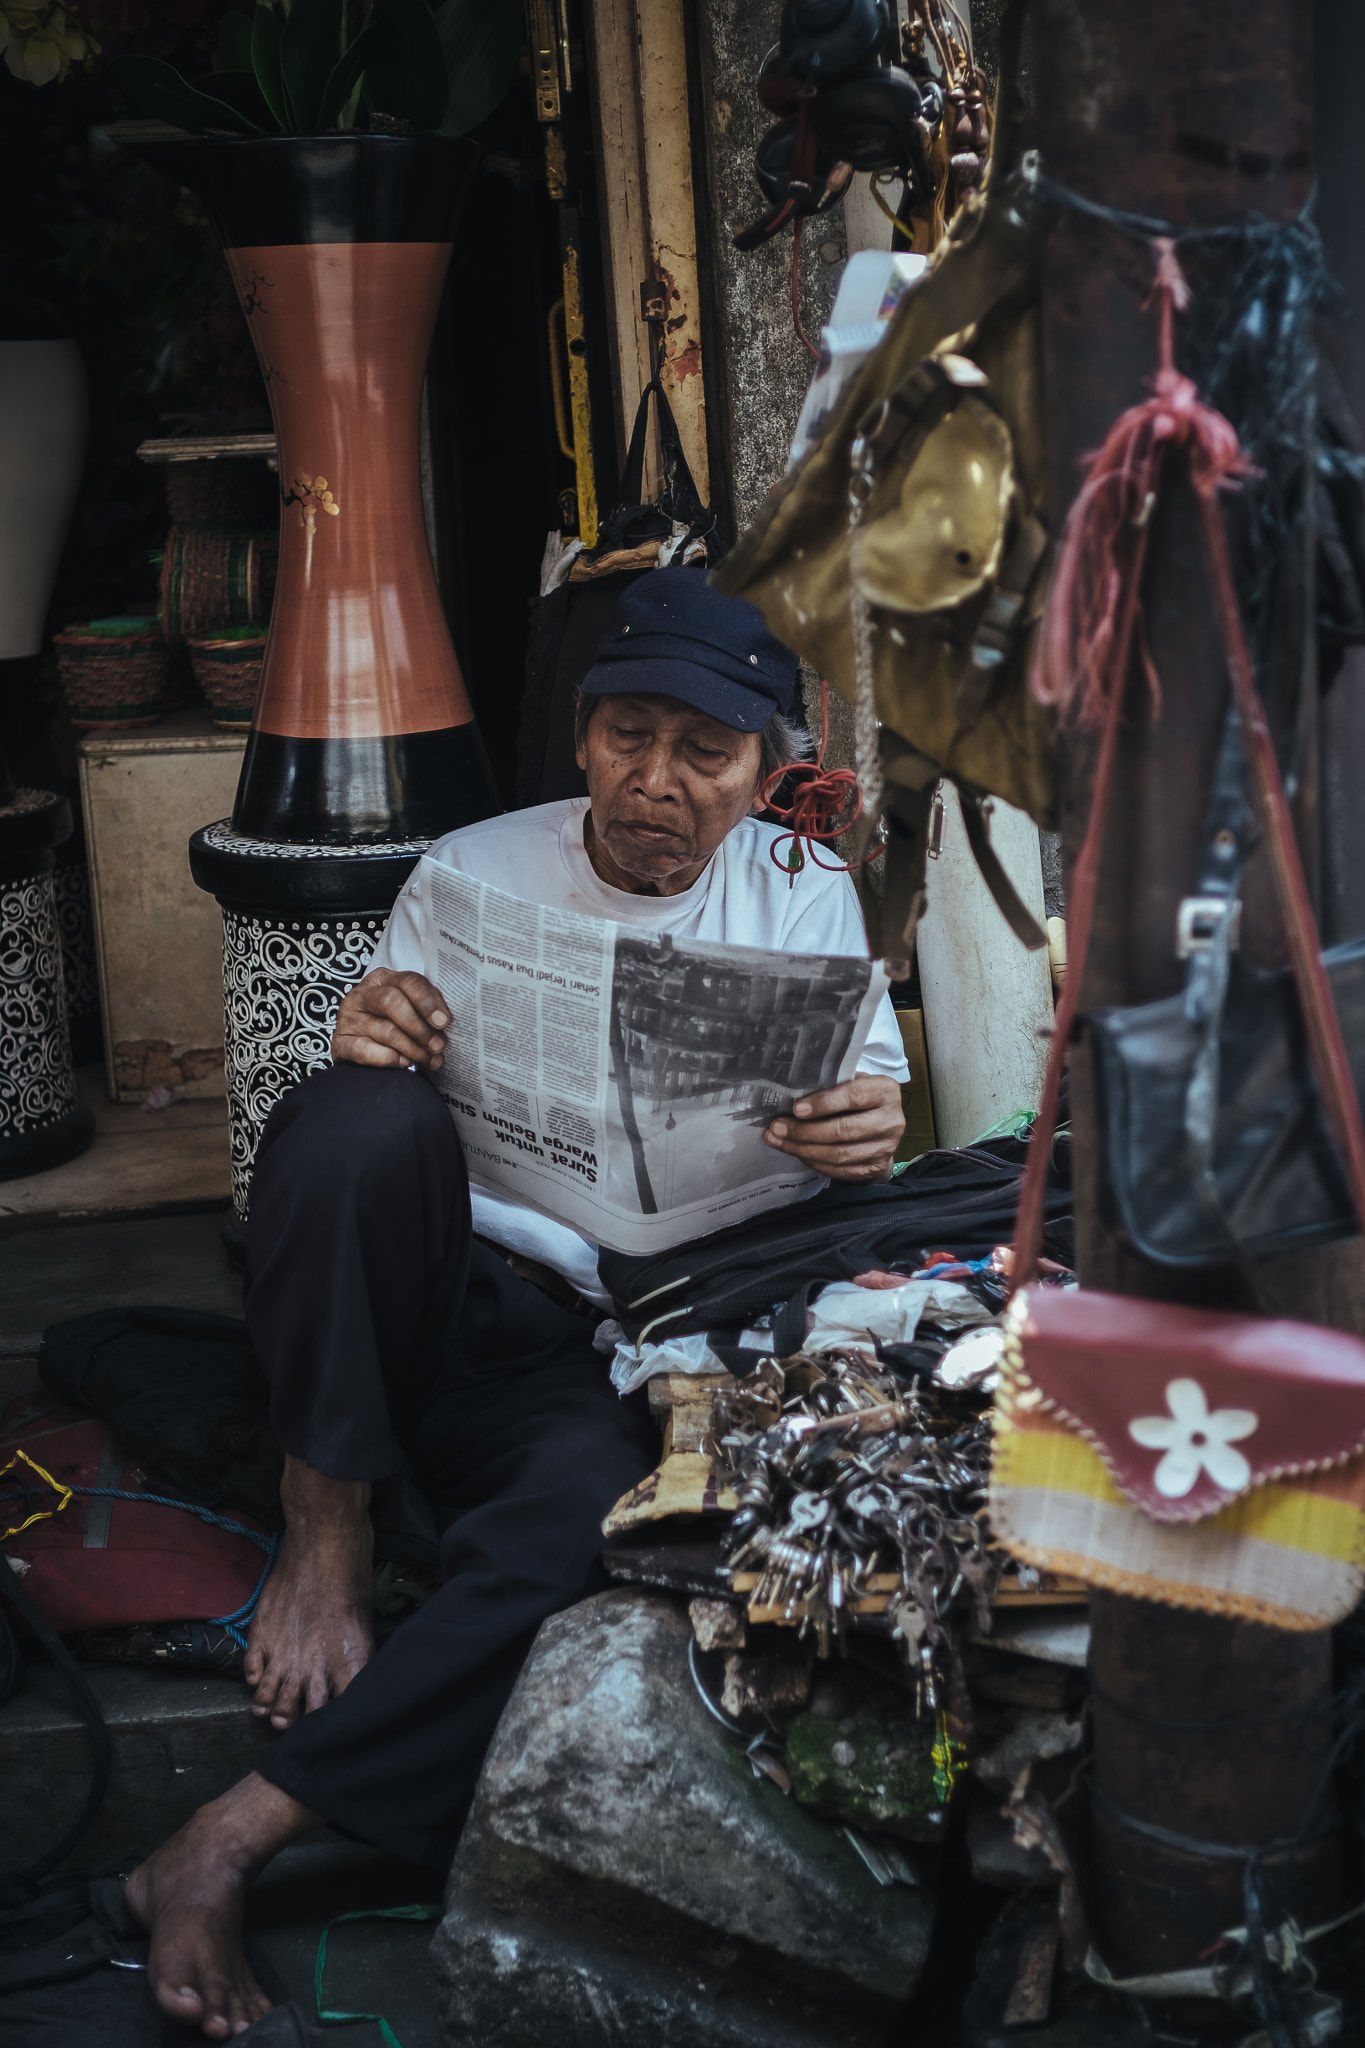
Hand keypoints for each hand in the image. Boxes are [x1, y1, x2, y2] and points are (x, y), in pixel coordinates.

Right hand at [331, 969, 448, 1069]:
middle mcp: (362, 994)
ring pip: (385, 1031)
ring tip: (429, 1060)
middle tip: (438, 1046)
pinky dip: (388, 1059)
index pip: (408, 982)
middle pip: (392, 1003)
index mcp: (383, 979)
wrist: (362, 1050)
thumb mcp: (408, 1010)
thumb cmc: (395, 1026)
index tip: (444, 1022)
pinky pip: (365, 1050)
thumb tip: (444, 1024)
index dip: (428, 1001)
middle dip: (420, 1027)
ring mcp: (348, 1018)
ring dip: (413, 1049)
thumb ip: (424, 1010)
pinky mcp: (339, 1042)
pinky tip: (404, 1063)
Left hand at [763, 1074, 904, 1182]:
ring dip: (803, 1148)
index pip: (853, 1096)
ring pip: (838, 1154)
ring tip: (778, 1140)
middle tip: (777, 1127)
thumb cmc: (858, 1100)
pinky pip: (838, 1170)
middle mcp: (891, 1120)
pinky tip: (796, 1151)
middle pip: (843, 1130)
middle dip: (805, 1130)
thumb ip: (831, 1085)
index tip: (796, 1109)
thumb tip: (791, 1092)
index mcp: (886, 1091)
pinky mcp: (874, 1169)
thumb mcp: (852, 1083)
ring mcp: (885, 1148)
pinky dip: (813, 1161)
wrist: (881, 1131)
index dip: (823, 1103)